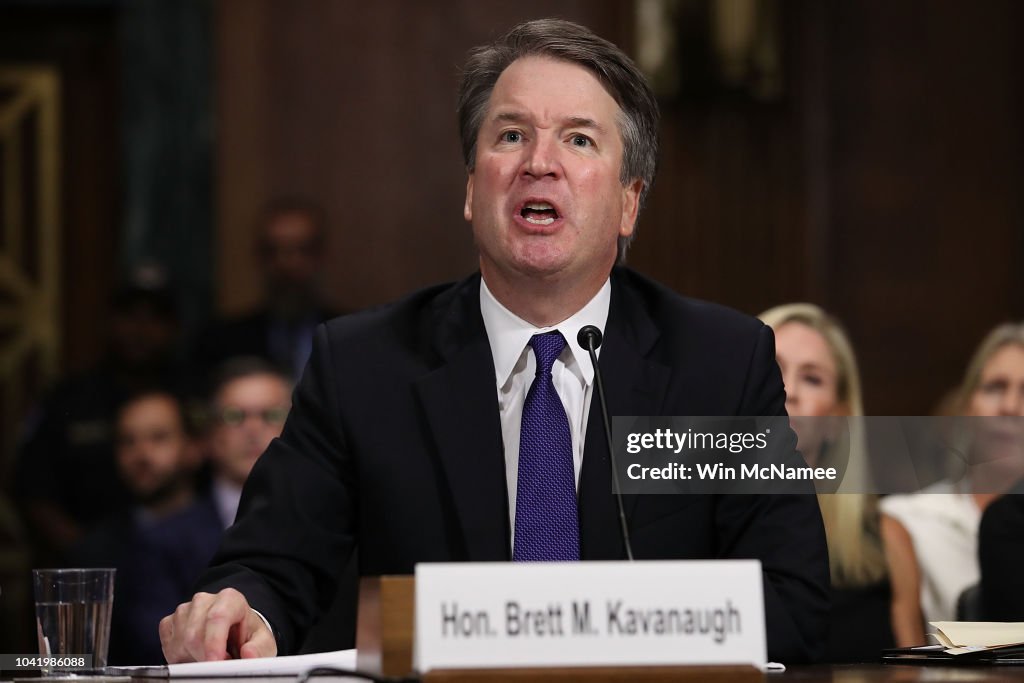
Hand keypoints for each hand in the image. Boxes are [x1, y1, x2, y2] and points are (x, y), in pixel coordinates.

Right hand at [159, 588, 277, 662]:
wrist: (234, 631)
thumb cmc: (247, 636)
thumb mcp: (262, 642)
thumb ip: (259, 648)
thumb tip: (249, 654)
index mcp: (230, 599)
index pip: (218, 617)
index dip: (214, 643)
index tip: (216, 663)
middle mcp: (204, 600)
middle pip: (194, 634)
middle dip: (205, 657)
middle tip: (220, 664)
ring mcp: (184, 610)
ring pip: (180, 642)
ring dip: (193, 658)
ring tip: (211, 657)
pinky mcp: (169, 622)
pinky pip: (168, 645)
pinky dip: (180, 657)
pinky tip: (195, 655)